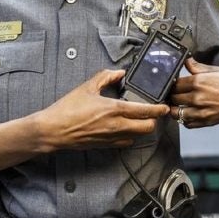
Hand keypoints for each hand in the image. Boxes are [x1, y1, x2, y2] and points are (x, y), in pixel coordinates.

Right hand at [40, 69, 168, 149]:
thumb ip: (106, 77)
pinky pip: (125, 143)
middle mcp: (116, 126)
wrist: (54, 130)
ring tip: (139, 120)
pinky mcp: (106, 145)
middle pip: (147, 128)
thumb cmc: (68, 109)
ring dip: (141, 128)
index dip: (158, 109)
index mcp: (114, 109)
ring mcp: (112, 137)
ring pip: (138, 136)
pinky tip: (124, 128)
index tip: (164, 107)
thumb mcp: (87, 87)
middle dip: (153, 120)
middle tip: (153, 113)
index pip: (144, 111)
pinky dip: (129, 136)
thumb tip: (118, 73)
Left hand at [168, 58, 218, 127]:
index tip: (173, 83)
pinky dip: (185, 120)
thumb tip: (188, 62)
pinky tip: (188, 113)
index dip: (173, 83)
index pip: (175, 84)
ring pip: (177, 113)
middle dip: (173, 95)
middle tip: (174, 93)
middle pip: (174, 98)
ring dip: (175, 109)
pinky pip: (187, 124)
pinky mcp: (208, 121)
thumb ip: (199, 68)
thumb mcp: (218, 70)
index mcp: (200, 82)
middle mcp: (199, 97)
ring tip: (178, 104)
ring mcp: (202, 111)